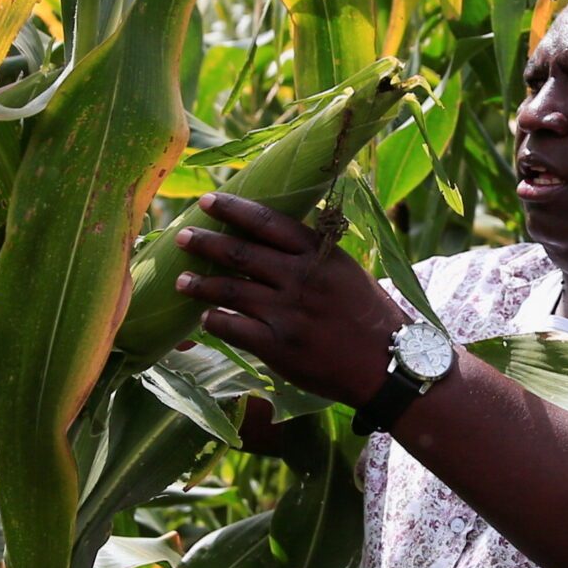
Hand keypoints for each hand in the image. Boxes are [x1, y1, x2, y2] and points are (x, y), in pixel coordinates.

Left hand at [172, 193, 405, 405]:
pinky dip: (215, 321)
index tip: (208, 201)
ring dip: (200, 284)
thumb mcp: (346, 271)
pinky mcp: (279, 347)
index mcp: (320, 254)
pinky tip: (204, 318)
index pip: (268, 222)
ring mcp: (288, 313)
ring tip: (180, 280)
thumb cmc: (370, 316)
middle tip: (181, 236)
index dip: (234, 209)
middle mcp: (302, 278)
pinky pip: (234, 328)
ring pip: (230, 290)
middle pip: (241, 252)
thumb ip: (312, 254)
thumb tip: (272, 237)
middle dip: (206, 242)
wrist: (388, 366)